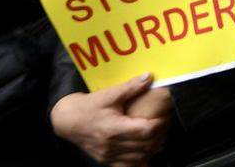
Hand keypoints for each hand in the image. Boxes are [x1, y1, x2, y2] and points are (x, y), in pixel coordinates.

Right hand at [51, 74, 170, 166]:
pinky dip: (141, 157)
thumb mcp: (110, 94)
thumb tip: (149, 77)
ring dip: (153, 146)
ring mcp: (108, 156)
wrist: (68, 121)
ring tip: (159, 133)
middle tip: (166, 123)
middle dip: (160, 134)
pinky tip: (146, 147)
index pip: (146, 131)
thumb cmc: (89, 106)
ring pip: (140, 157)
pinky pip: (129, 164)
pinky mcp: (106, 160)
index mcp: (114, 129)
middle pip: (146, 145)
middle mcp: (111, 145)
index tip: (165, 115)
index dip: (160, 124)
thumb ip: (131, 87)